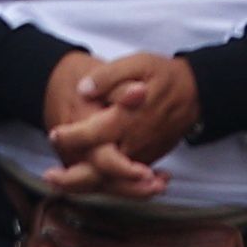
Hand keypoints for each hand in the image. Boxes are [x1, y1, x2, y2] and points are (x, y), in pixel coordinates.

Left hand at [41, 49, 201, 194]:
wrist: (196, 93)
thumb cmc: (164, 75)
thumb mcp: (138, 63)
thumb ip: (109, 76)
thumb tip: (84, 88)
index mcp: (127, 118)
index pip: (95, 133)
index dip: (72, 136)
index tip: (54, 135)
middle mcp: (134, 141)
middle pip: (101, 168)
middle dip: (73, 178)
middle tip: (50, 177)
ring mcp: (142, 153)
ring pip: (112, 178)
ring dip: (85, 183)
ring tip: (59, 181)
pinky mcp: (148, 158)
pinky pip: (125, 177)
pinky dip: (105, 182)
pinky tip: (84, 180)